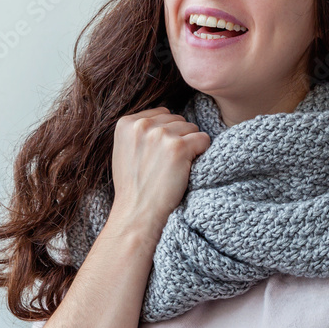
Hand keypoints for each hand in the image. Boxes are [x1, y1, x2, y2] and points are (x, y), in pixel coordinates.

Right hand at [108, 106, 210, 234]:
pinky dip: (202, 153)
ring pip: (192, 128)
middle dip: (179, 138)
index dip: (167, 133)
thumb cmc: (133, 187)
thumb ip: (140, 131)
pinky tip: (188, 168)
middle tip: (168, 163)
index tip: (160, 154)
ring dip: (190, 146)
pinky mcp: (179, 147)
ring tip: (176, 167)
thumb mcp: (125, 150)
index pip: (162, 113)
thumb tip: (166, 115)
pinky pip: (204, 139)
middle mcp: (142, 125)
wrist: (137, 214)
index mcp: (126, 123)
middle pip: (178, 119)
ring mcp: (161, 135)